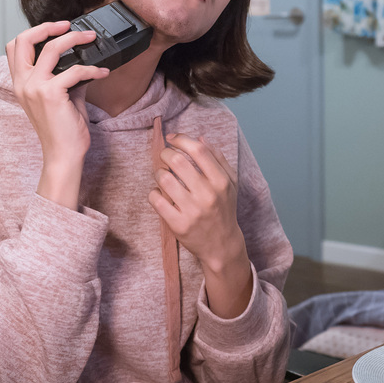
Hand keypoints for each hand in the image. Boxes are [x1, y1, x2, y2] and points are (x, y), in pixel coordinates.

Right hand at [5, 21, 109, 208]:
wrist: (63, 155)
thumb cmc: (62, 130)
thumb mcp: (60, 97)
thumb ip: (66, 76)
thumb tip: (83, 59)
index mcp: (20, 83)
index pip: (14, 47)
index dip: (34, 32)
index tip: (55, 29)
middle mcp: (23, 83)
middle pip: (24, 39)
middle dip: (48, 26)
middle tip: (69, 25)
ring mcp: (35, 87)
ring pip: (53, 48)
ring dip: (75, 38)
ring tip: (91, 38)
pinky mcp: (51, 94)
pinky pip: (76, 70)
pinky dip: (93, 68)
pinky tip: (103, 72)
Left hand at [148, 134, 251, 317]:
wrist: (222, 245)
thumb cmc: (224, 209)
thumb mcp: (230, 182)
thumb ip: (217, 158)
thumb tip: (200, 137)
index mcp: (221, 181)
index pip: (198, 150)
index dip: (181, 139)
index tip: (172, 138)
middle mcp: (208, 195)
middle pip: (177, 161)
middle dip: (165, 153)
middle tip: (164, 156)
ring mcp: (193, 211)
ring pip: (164, 179)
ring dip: (158, 173)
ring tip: (162, 175)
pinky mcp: (178, 225)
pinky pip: (156, 200)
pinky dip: (154, 193)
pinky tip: (159, 194)